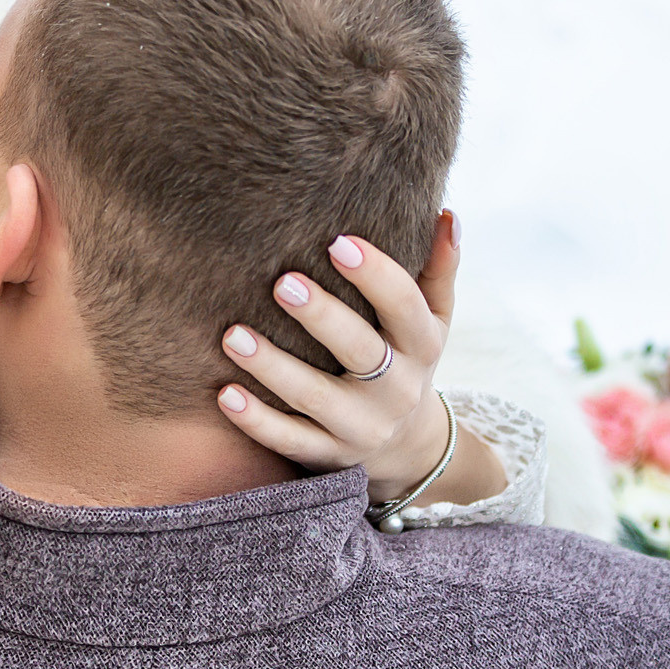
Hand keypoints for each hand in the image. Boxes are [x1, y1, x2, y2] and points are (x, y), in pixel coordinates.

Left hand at [214, 211, 501, 507]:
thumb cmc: (408, 359)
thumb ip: (438, 268)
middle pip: (361, 352)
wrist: (410, 447)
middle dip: (322, 318)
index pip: (405, 306)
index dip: (376, 275)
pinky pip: (289, 441)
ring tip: (232, 335)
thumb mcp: (434, 320)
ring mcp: (360, 426)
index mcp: (422, 346)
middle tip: (281, 283)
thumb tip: (445, 213)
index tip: (338, 242)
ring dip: (272, 367)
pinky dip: (256, 421)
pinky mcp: (328, 455)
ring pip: (315, 398)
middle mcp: (396, 389)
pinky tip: (224, 394)